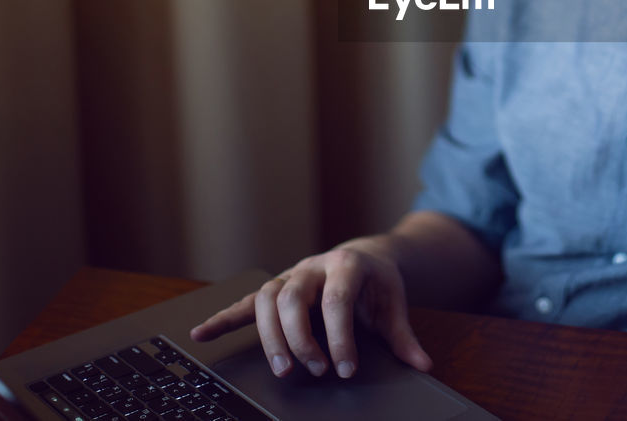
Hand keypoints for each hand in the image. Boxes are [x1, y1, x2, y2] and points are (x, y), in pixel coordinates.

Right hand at [188, 236, 432, 379]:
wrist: (365, 256)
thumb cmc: (377, 283)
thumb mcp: (394, 304)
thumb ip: (405, 336)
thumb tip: (423, 365)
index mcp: (347, 265)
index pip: (337, 300)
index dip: (340, 336)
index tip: (345, 369)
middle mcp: (313, 266)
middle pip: (295, 298)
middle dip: (301, 338)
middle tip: (313, 370)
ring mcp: (291, 275)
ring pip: (268, 299)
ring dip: (270, 336)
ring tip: (281, 368)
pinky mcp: (275, 289)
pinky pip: (246, 302)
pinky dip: (223, 317)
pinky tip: (203, 333)